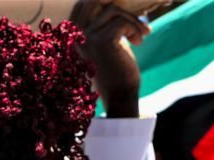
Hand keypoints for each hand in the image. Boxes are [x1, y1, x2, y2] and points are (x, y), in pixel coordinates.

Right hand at [71, 0, 147, 117]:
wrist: (119, 96)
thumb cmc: (115, 71)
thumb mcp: (105, 44)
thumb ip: (104, 25)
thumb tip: (114, 1)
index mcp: (72, 37)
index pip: (82, 5)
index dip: (102, 1)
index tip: (119, 9)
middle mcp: (75, 36)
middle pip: (93, 0)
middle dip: (116, 4)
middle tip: (133, 14)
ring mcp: (87, 39)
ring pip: (113, 10)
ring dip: (132, 20)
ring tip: (141, 35)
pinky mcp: (102, 42)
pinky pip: (122, 22)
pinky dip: (135, 29)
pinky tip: (139, 41)